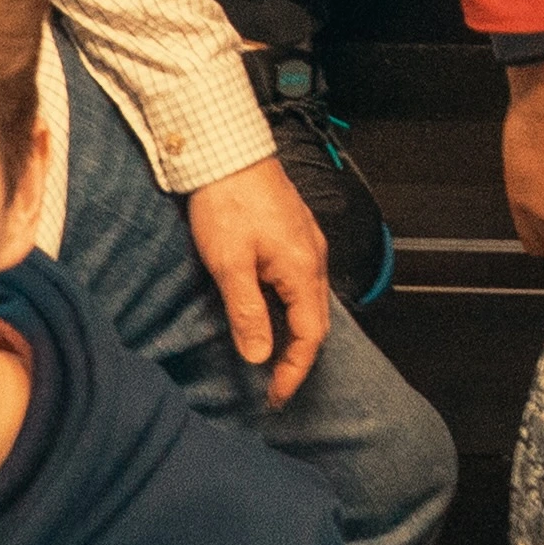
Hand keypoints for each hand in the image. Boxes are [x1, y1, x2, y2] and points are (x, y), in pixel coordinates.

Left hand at [188, 160, 339, 403]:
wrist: (226, 149)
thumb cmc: (227, 202)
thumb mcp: (229, 263)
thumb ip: (248, 312)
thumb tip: (260, 356)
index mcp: (303, 270)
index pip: (310, 336)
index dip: (293, 371)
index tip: (275, 396)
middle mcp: (314, 258)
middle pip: (317, 321)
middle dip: (298, 357)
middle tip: (273, 384)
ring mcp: (308, 243)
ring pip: (310, 301)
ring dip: (295, 332)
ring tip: (271, 355)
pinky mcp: (294, 232)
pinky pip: (301, 281)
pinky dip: (291, 307)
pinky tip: (270, 311)